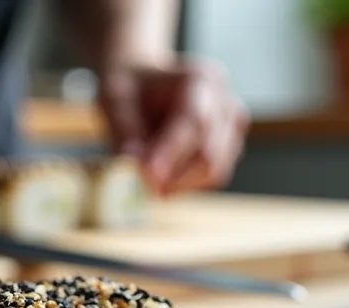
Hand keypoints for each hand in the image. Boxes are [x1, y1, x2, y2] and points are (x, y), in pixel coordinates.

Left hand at [98, 59, 248, 194]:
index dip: (172, 153)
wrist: (148, 85)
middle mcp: (225, 102)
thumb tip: (137, 163)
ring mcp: (233, 126)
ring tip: (147, 178)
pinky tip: (163, 175)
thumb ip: (125, 131)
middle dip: (174, 177)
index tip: (148, 177)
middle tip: (140, 187)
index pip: (194, 122)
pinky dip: (186, 184)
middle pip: (210, 152)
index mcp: (200, 79)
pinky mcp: (231, 148)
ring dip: (178, 184)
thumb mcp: (115, 100)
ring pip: (215, 171)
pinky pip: (213, 178)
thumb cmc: (132, 90)